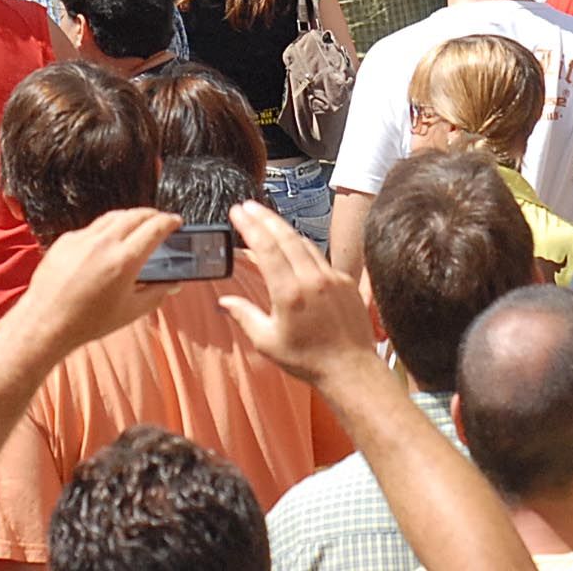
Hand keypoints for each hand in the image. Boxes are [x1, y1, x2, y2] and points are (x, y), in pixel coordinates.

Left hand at [11, 207, 180, 363]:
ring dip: (131, 218)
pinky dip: (105, 230)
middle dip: (153, 215)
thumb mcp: (130, 311)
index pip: (156, 227)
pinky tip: (105, 244)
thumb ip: (157, 294)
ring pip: (115, 216)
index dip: (170, 222)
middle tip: (159, 222)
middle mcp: (105, 244)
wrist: (43, 325)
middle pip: (138, 215)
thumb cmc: (86, 323)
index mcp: (125, 260)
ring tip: (136, 227)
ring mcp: (83, 239)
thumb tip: (174, 283)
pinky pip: (92, 228)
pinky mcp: (65, 240)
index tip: (176, 223)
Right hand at [218, 200, 378, 391]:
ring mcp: (331, 276)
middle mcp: (312, 278)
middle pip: (285, 237)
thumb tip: (223, 301)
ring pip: (304, 243)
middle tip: (247, 205)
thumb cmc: (306, 359)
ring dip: (283, 228)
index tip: (238, 212)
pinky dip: (303, 246)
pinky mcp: (344, 279)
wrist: (349, 366)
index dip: (251, 227)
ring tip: (265, 218)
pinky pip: (319, 256)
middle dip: (264, 218)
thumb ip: (244, 316)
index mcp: (289, 293)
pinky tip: (293, 244)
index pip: (267, 249)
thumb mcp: (267, 342)